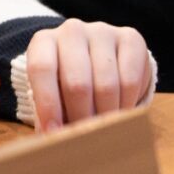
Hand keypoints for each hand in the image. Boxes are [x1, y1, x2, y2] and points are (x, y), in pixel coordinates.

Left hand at [25, 19, 151, 131]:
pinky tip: (122, 113)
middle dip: (81, 117)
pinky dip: (127, 104)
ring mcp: (102, 32)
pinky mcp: (131, 38)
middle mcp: (71, 30)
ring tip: (104, 130)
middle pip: (77, 82)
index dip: (48, 104)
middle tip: (86, 138)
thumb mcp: (53, 91)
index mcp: (43, 41)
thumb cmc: (68, 80)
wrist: (99, 55)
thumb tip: (50, 142)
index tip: (54, 133)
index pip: (41, 70)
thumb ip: (49, 111)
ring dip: (106, 115)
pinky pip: (131, 80)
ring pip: (107, 84)